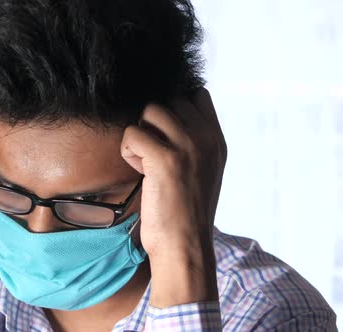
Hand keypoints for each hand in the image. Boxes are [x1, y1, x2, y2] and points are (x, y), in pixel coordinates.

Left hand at [121, 88, 226, 306]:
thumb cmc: (186, 211)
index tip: (163, 135)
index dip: (173, 108)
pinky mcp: (165, 158)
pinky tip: (139, 171)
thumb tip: (169, 117)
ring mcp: (188, 145)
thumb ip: (195, 141)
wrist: (185, 246)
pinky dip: (128, 151)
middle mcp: (206, 137)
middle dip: (152, 123)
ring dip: (140, 133)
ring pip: (150, 110)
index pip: (195, 94)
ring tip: (145, 160)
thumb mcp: (203, 170)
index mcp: (216, 139)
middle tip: (153, 153)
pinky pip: (132, 133)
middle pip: (167, 99)